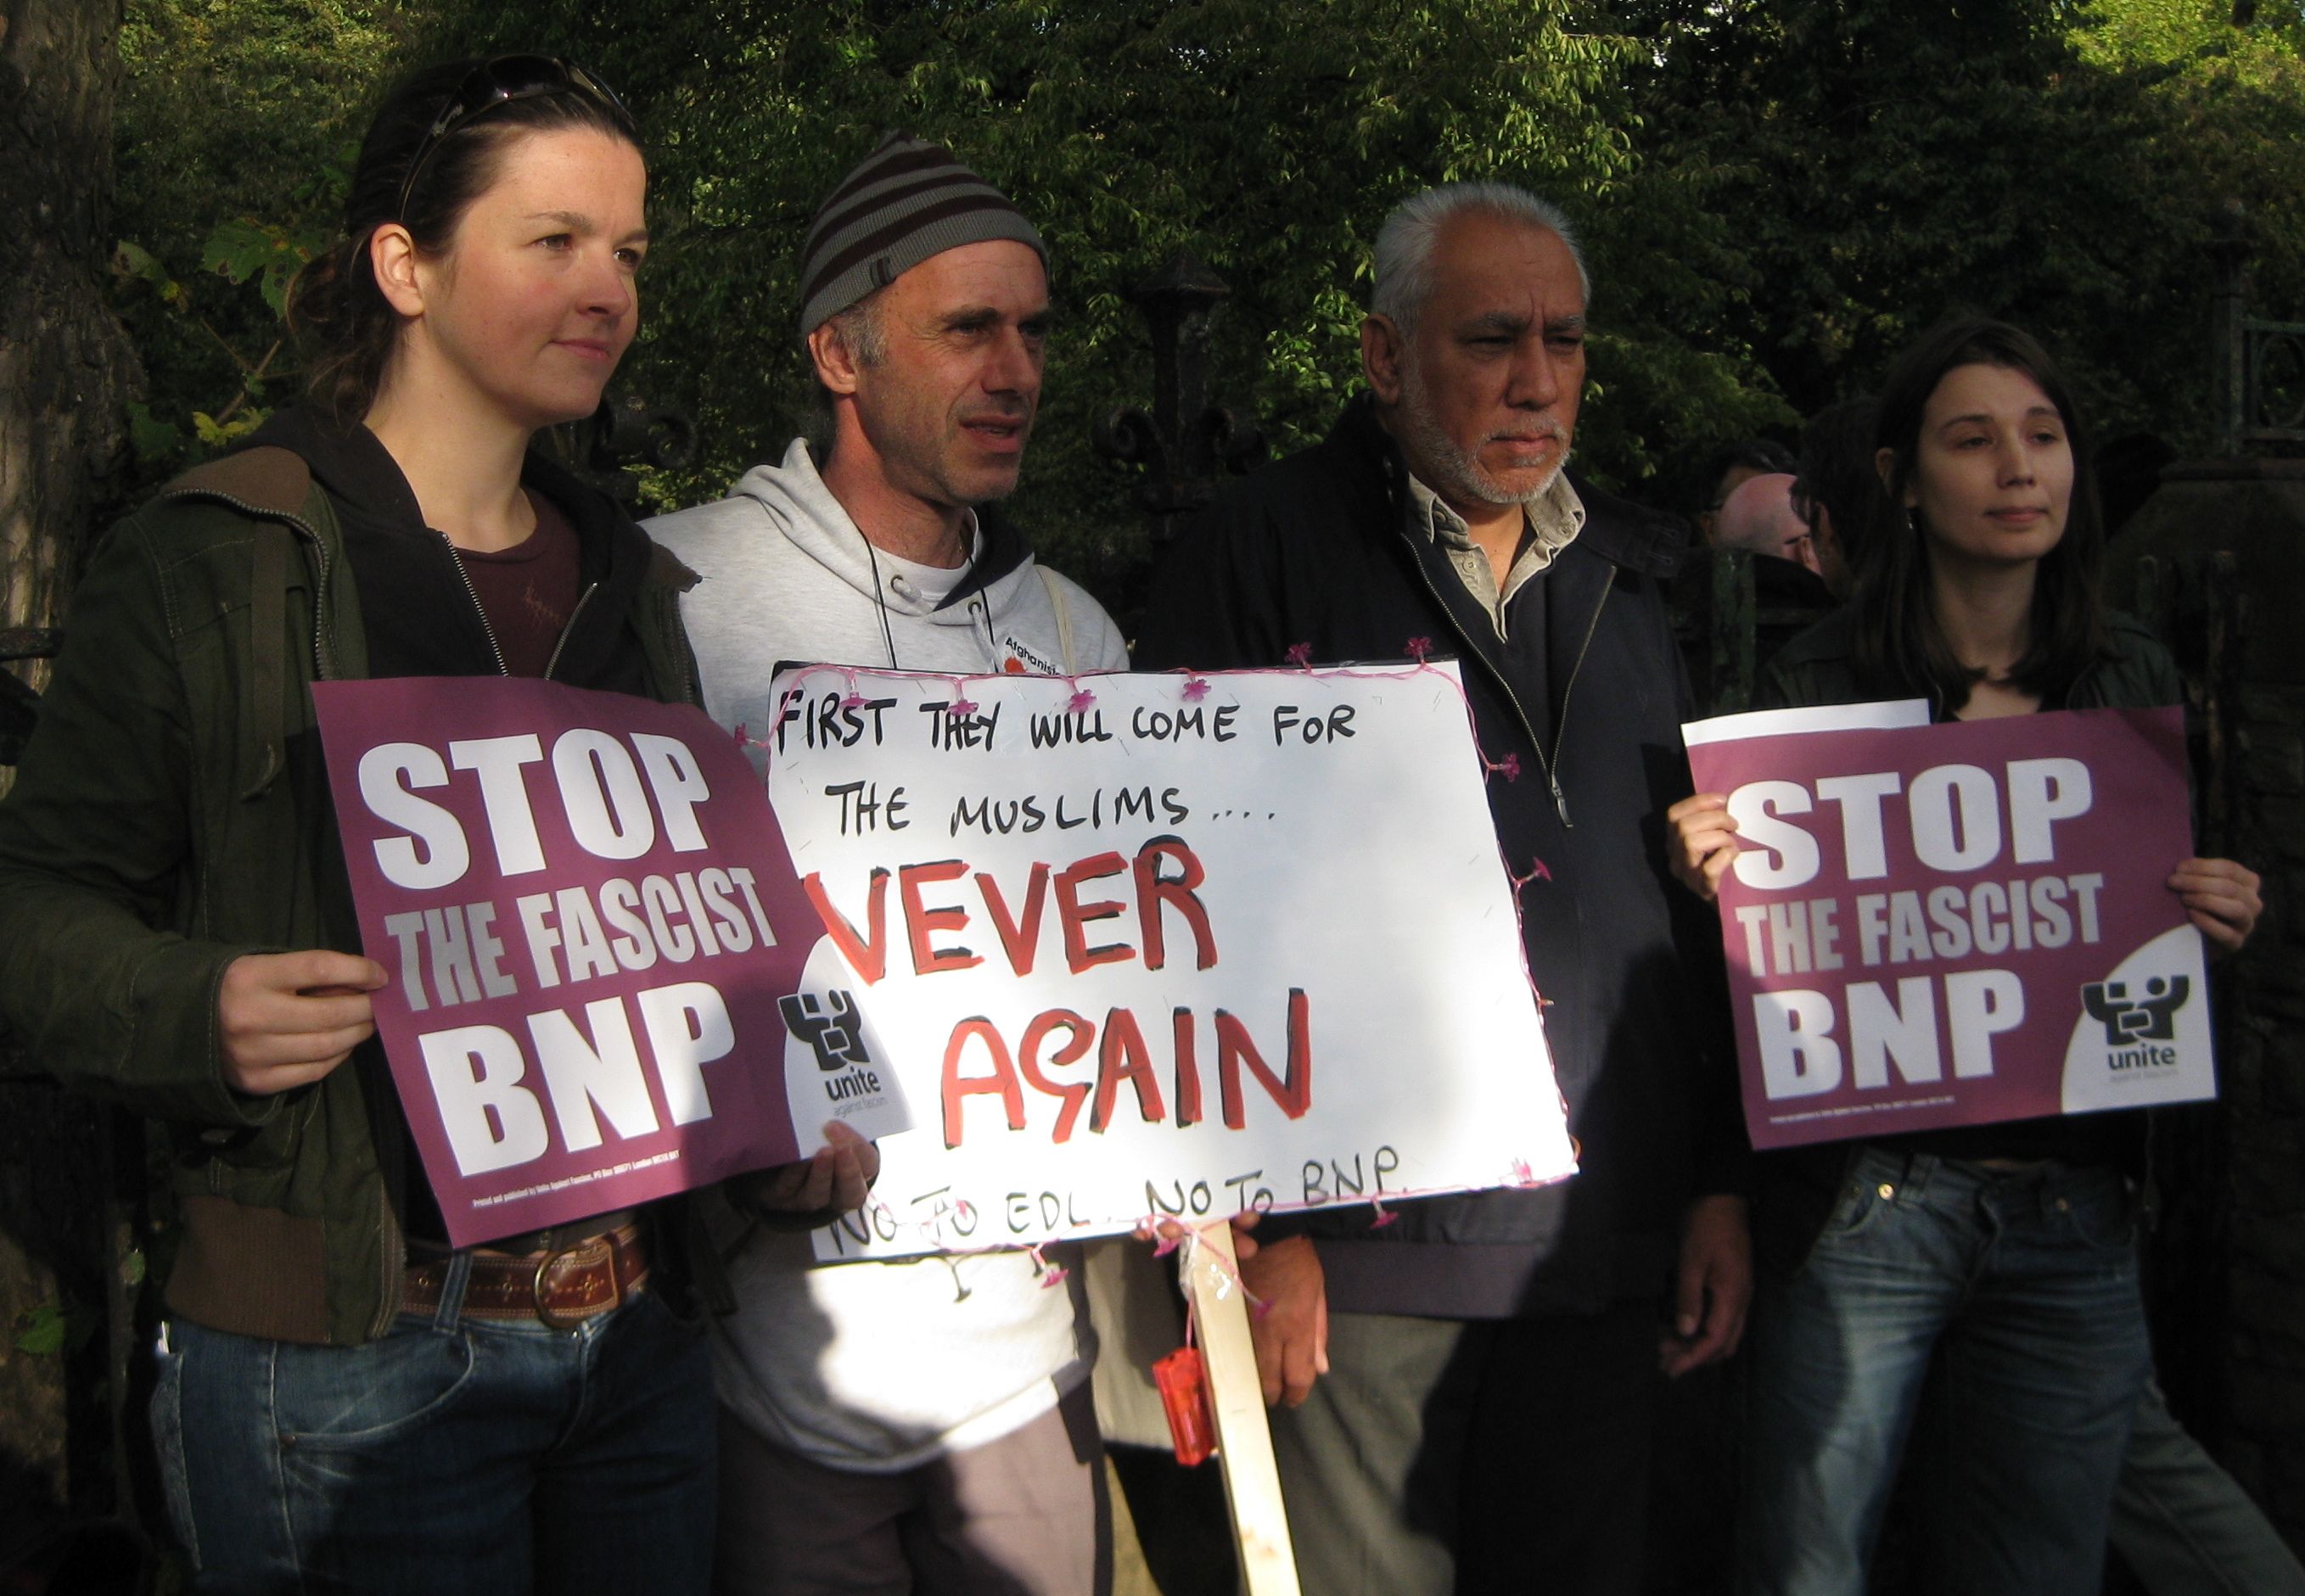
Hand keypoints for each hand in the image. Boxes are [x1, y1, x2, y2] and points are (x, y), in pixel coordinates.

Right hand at [217, 950, 386, 1094]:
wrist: (176, 1024)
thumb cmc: (232, 988)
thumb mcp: (261, 965)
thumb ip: (305, 973)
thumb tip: (363, 983)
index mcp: (251, 976)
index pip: (319, 968)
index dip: (358, 970)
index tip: (381, 975)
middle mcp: (251, 1016)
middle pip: (329, 1013)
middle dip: (365, 1008)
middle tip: (379, 1005)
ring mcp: (253, 1053)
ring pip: (327, 1046)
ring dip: (356, 1034)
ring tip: (366, 1024)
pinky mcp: (256, 1081)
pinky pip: (313, 1071)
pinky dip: (336, 1057)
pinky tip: (342, 1045)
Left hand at [738, 1120, 880, 1220]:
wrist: (771, 1163)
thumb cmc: (808, 1137)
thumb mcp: (827, 1129)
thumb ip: (835, 1117)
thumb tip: (834, 1078)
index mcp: (856, 1171)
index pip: (868, 1164)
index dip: (860, 1149)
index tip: (845, 1126)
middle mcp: (836, 1191)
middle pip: (851, 1190)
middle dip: (848, 1168)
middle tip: (840, 1146)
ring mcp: (810, 1198)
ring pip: (821, 1194)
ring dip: (823, 1173)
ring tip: (821, 1152)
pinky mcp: (783, 1198)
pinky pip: (791, 1189)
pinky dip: (795, 1174)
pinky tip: (794, 1159)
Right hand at [1234, 1214, 1327, 1406]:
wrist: (1265, 1232)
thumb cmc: (1298, 1261)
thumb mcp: (1318, 1294)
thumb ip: (1319, 1334)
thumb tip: (1320, 1368)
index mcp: (1297, 1326)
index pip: (1298, 1375)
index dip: (1297, 1393)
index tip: (1295, 1398)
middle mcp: (1271, 1331)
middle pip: (1269, 1379)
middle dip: (1274, 1393)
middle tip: (1278, 1396)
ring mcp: (1246, 1324)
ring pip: (1249, 1366)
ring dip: (1256, 1379)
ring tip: (1263, 1383)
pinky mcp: (1229, 1315)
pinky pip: (1234, 1347)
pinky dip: (1240, 1359)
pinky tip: (1245, 1363)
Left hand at [1660, 1193, 1750, 1378]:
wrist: (1724, 1200)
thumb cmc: (1705, 1228)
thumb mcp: (1691, 1261)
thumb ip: (1689, 1298)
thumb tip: (1686, 1332)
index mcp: (1732, 1297)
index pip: (1715, 1340)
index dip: (1693, 1358)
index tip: (1671, 1370)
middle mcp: (1741, 1302)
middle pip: (1722, 1344)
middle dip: (1694, 1356)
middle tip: (1664, 1361)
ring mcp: (1739, 1296)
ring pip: (1724, 1334)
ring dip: (1698, 1345)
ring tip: (1668, 1348)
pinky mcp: (1733, 1289)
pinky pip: (1721, 1321)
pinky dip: (1702, 1330)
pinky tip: (1681, 1328)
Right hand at [1665, 793, 1739, 902]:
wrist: (1727, 907)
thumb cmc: (1722, 867)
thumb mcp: (1709, 841)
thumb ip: (1709, 823)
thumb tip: (1723, 801)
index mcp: (1673, 842)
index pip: (1673, 815)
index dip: (1698, 802)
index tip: (1723, 799)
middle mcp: (1674, 858)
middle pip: (1683, 827)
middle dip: (1714, 819)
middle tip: (1733, 825)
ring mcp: (1686, 876)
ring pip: (1691, 843)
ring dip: (1719, 838)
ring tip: (1732, 843)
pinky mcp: (1702, 890)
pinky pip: (1709, 869)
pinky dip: (1725, 857)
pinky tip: (1733, 856)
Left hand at [2169, 857, 2260, 956]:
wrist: (2199, 937)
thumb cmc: (2199, 903)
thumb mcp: (2203, 885)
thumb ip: (2199, 874)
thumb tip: (2181, 867)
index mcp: (2248, 882)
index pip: (2230, 869)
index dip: (2202, 867)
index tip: (2178, 868)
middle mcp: (2253, 902)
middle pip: (2229, 887)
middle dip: (2197, 882)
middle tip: (2173, 882)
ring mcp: (2247, 923)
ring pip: (2235, 909)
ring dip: (2205, 900)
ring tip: (2183, 898)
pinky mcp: (2237, 942)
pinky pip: (2226, 933)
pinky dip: (2208, 922)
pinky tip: (2191, 914)